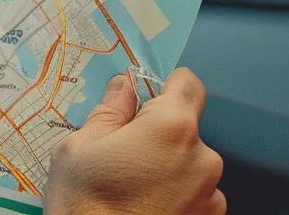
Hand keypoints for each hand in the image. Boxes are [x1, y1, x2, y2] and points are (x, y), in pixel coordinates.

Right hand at [42, 68, 225, 214]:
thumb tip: (123, 88)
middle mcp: (201, 157)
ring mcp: (209, 192)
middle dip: (157, 135)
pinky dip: (175, 195)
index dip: (165, 85)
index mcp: (171, 127)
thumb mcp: (79, 147)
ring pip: (188, 163)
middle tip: (122, 154)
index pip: (187, 84)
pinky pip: (195, 194)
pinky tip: (145, 205)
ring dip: (167, 168)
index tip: (146, 95)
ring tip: (131, 187)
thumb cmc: (84, 205)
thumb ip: (109, 111)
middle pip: (184, 128)